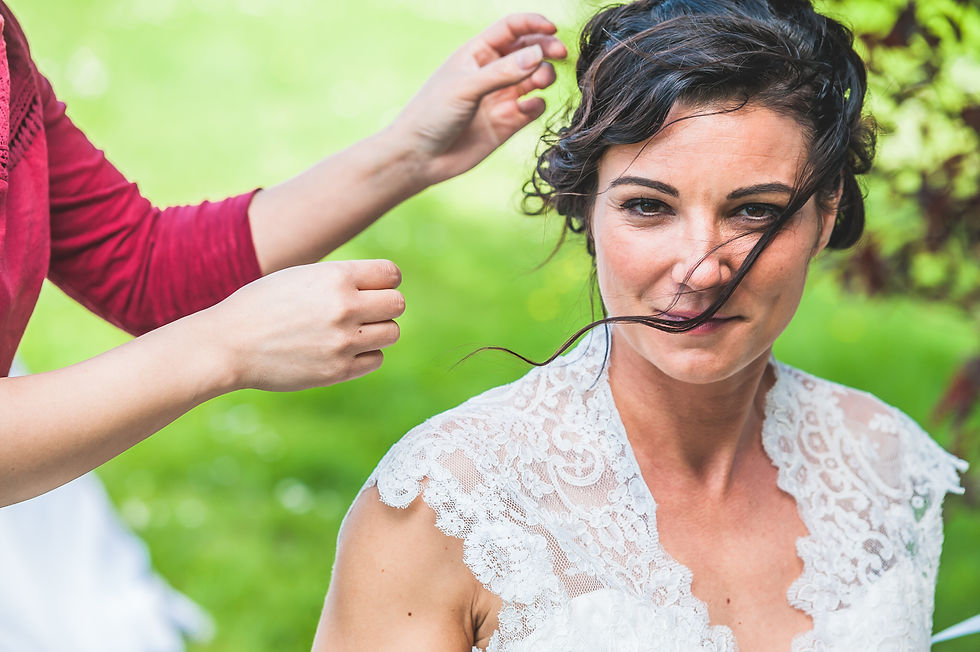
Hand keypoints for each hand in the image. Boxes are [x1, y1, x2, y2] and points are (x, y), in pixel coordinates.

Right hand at [202, 259, 404, 391]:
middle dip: (384, 306)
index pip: (391, 274)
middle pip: (397, 304)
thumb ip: (341, 279)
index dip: (384, 280)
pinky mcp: (338, 371)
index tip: (372, 287)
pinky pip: (376, 359)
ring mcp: (343, 342)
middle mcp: (344, 307)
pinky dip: (365, 354)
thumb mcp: (301, 277)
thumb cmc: (263, 305)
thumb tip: (383, 287)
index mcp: (335, 277)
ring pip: (392, 333)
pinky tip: (342, 350)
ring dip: (377, 331)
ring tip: (351, 331)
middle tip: (363, 311)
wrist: (228, 344)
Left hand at [391, 13, 566, 186]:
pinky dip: (538, 105)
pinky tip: (529, 107)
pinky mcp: (507, 123)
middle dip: (546, 49)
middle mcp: (492, 73)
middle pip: (528, 51)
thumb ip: (502, 72)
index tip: (552, 28)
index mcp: (477, 53)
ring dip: (543, 76)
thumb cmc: (433, 114)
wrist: (421, 156)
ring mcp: (500, 98)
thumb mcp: (466, 87)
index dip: (533, 24)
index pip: (511, 29)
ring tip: (541, 82)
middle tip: (560, 55)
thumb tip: (538, 54)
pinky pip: (533, 107)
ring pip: (534, 78)